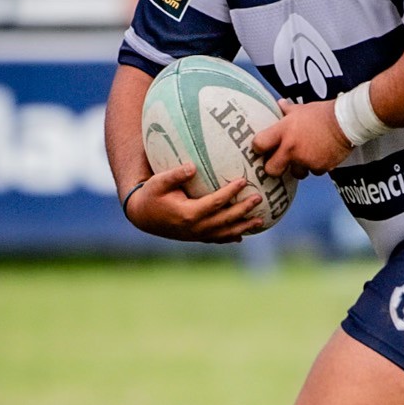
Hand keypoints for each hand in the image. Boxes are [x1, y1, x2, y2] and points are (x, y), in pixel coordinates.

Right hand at [123, 163, 264, 242]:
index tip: (243, 181)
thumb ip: (175, 174)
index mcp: (188, 213)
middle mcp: (195, 227)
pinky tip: (242, 234)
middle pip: (225, 219)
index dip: (230, 192)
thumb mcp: (158, 182)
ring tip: (261, 221)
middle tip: (259, 198)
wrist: (142, 216)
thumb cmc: (151, 195)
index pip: (215, 202)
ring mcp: (197, 234)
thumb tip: (192, 166)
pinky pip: (217, 238)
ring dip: (244, 227)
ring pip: (225, 232)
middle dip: (244, 210)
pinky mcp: (196, 237)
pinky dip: (231, 236)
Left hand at [252, 99, 351, 177]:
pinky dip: (316, 167)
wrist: (346, 121)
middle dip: (273, 168)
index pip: (259, 144)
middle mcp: (291, 148)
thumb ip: (288, 109)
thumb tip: (279, 103)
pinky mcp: (320, 167)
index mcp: (283, 131)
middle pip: (271, 169)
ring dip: (299, 168)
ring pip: (295, 174)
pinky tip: (320, 156)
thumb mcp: (302, 108)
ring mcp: (305, 159)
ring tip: (306, 157)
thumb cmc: (323, 113)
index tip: (261, 148)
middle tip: (278, 163)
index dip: (258, 148)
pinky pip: (314, 172)